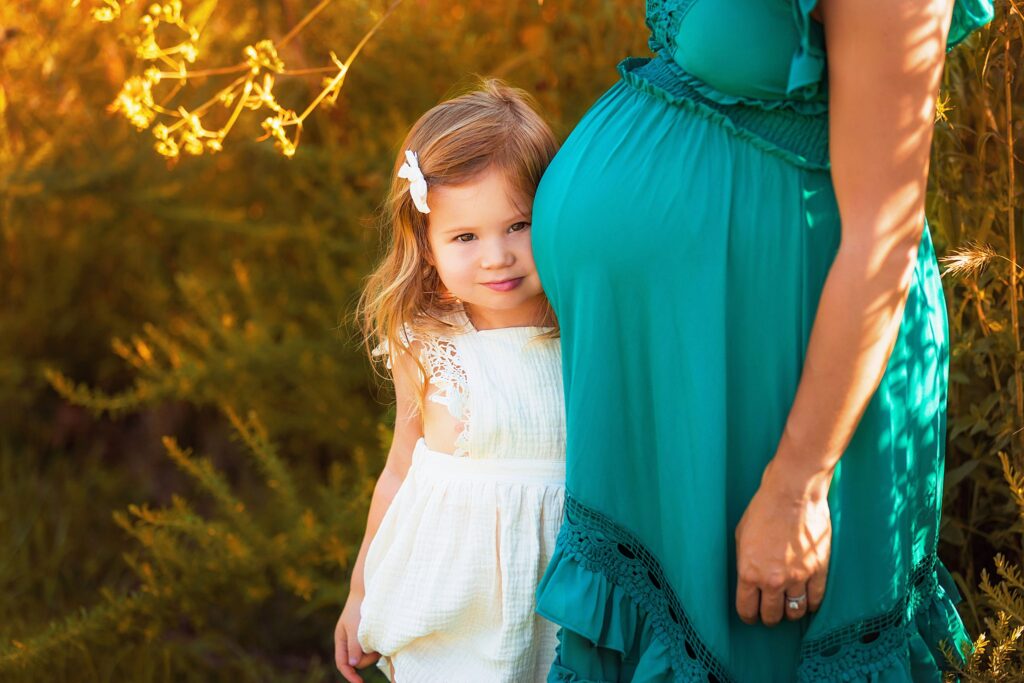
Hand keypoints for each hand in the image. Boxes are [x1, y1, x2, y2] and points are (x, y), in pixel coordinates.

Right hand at [334, 592, 379, 682]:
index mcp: (341, 640)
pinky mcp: (372, 635)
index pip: (342, 664)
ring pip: (368, 655)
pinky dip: (380, 646)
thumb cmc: (359, 606)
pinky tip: (385, 639)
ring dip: (375, 650)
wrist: (370, 589)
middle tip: (377, 647)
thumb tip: (353, 664)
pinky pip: (376, 647)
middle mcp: (350, 641)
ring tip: (380, 637)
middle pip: (358, 661)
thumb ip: (354, 645)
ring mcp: (361, 638)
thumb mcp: (355, 626)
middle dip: (368, 658)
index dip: (350, 675)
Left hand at [734, 458, 831, 625]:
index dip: (749, 616)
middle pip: (772, 616)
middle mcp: (773, 580)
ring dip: (791, 612)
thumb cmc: (763, 510)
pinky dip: (811, 604)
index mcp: (749, 572)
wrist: (792, 494)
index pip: (747, 610)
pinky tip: (807, 600)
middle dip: (770, 616)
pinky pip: (816, 600)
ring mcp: (798, 577)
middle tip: (771, 612)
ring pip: (795, 612)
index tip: (752, 616)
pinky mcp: (819, 571)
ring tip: (789, 606)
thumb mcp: (741, 537)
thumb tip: (748, 581)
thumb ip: (744, 563)